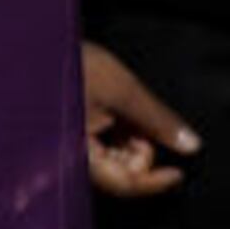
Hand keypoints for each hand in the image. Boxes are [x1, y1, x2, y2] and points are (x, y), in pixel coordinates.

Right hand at [83, 41, 199, 200]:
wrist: (38, 44)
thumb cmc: (72, 66)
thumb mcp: (123, 91)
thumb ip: (158, 121)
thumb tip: (191, 146)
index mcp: (80, 155)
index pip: (125, 184)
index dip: (156, 181)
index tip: (178, 173)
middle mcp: (71, 157)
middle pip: (120, 172)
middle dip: (139, 149)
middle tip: (139, 118)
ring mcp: (69, 147)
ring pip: (112, 159)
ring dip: (127, 139)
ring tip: (123, 107)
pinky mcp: (68, 135)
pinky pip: (99, 147)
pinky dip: (114, 133)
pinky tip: (112, 111)